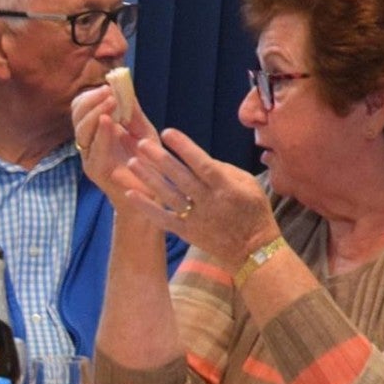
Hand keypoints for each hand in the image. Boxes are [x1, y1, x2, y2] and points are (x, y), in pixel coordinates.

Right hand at [71, 85, 160, 201]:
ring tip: (110, 101)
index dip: (92, 95)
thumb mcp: (143, 131)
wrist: (153, 195)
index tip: (108, 85)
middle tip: (108, 92)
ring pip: (81, 130)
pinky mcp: (95, 169)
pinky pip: (93, 148)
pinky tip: (109, 121)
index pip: (82, 107)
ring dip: (95, 113)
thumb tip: (124, 86)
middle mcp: (90, 142)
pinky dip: (101, 132)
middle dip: (91, 101)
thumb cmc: (149, 163)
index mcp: (98, 130)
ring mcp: (90, 156)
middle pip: (77, 115)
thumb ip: (133, 111)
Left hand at [114, 128, 279, 264]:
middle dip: (160, 159)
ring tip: (132, 163)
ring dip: (149, 179)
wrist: (252, 250)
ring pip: (169, 196)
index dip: (185, 148)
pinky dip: (146, 207)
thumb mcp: (248, 184)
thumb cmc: (252, 211)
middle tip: (141, 143)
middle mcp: (210, 202)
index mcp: (226, 187)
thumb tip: (198, 157)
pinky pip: (163, 219)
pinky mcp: (187, 233)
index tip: (167, 132)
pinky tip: (130, 193)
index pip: (202, 164)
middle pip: (181, 178)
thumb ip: (224, 169)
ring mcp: (197, 219)